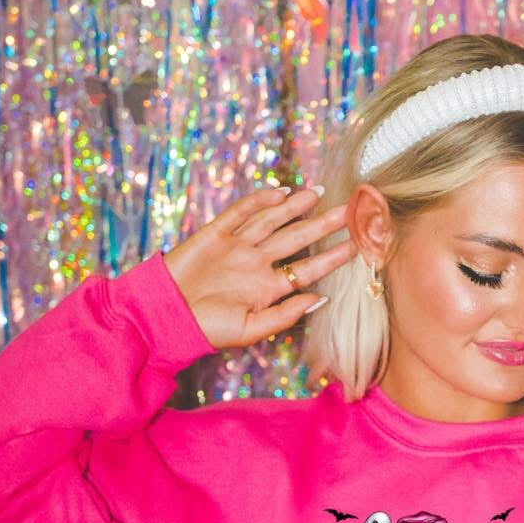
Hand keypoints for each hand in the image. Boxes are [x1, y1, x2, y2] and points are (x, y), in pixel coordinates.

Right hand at [163, 185, 356, 349]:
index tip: (357, 246)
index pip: (308, 269)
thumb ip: (285, 315)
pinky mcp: (214, 234)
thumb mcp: (252, 330)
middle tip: (351, 210)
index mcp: (269, 288)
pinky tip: (280, 192)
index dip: (332, 257)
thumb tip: (320, 299)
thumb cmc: (208, 330)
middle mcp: (257, 264)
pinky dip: (260, 201)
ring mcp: (237, 247)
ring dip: (296, 207)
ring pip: (273, 221)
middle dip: (324, 225)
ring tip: (319, 194)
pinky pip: (241, 213)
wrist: (165, 317)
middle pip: (297, 239)